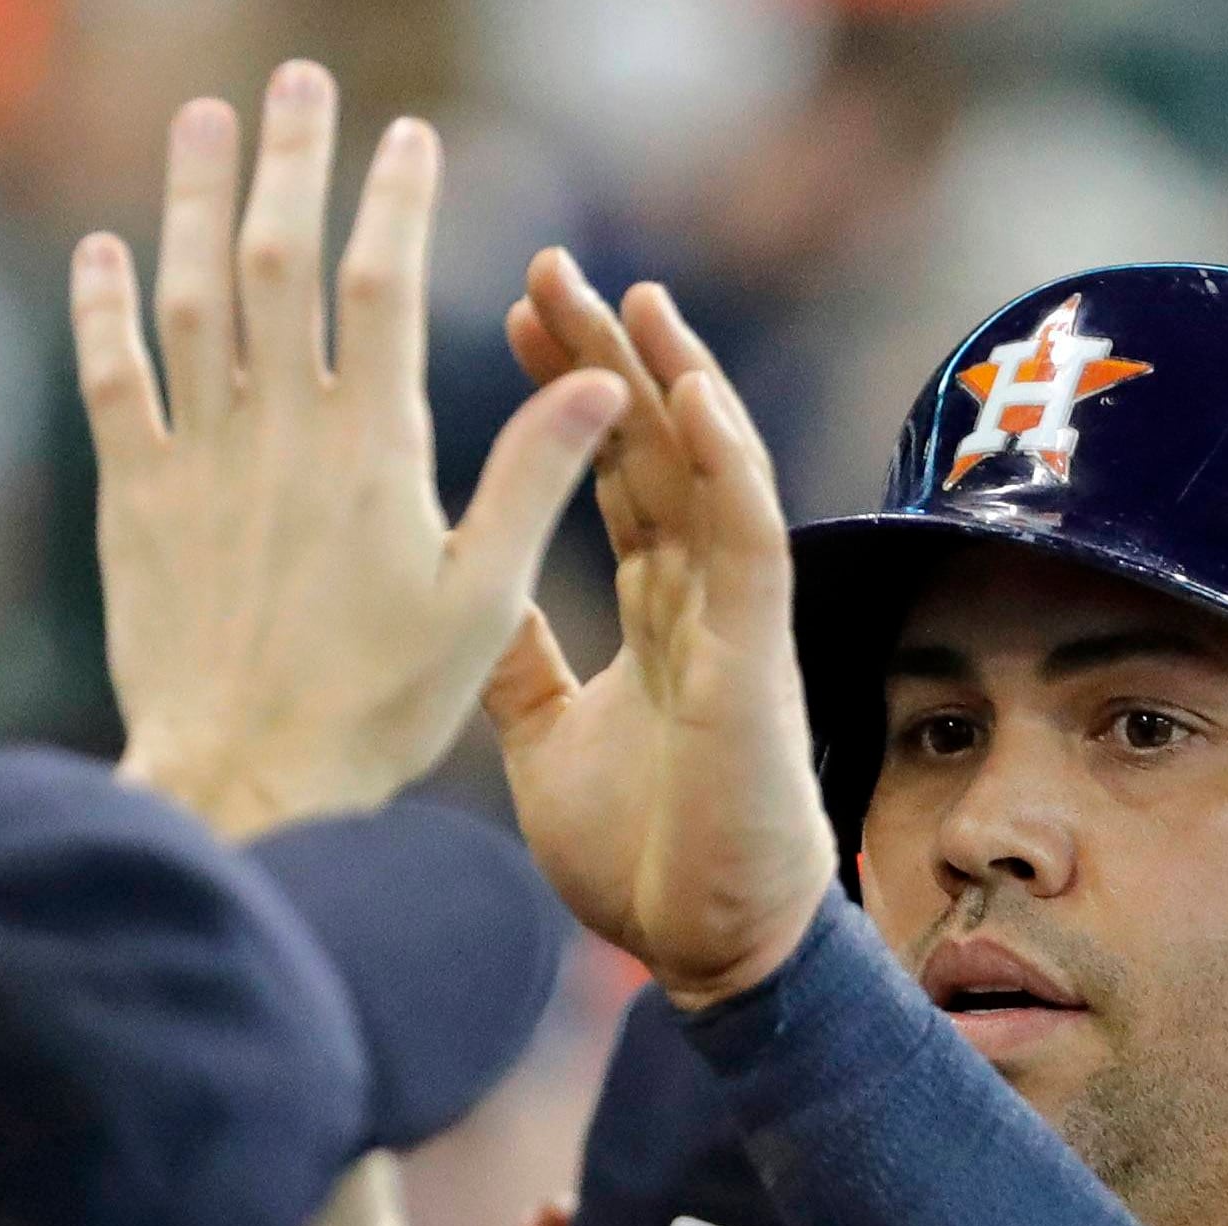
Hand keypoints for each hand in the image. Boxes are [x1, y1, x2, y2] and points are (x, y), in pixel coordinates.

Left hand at [70, 61, 628, 839]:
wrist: (243, 784)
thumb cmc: (375, 707)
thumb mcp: (479, 601)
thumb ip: (530, 480)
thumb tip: (594, 380)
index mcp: (374, 449)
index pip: (383, 284)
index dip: (394, 199)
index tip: (407, 136)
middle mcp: (279, 433)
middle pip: (278, 261)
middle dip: (288, 160)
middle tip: (293, 80)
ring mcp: (198, 460)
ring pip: (188, 299)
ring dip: (190, 200)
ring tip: (201, 119)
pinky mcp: (136, 501)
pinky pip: (114, 382)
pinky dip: (104, 311)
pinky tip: (102, 250)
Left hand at [483, 251, 832, 1006]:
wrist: (699, 955)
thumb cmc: (637, 860)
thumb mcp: (543, 740)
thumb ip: (522, 663)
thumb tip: (472, 600)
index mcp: (649, 616)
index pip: (609, 476)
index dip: (569, 395)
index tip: (514, 318)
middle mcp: (696, 601)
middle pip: (654, 450)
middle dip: (607, 357)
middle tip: (552, 267)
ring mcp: (733, 624)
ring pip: (709, 474)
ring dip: (673, 380)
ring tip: (632, 293)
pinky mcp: (755, 658)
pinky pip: (748, 541)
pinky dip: (724, 465)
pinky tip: (693, 396)